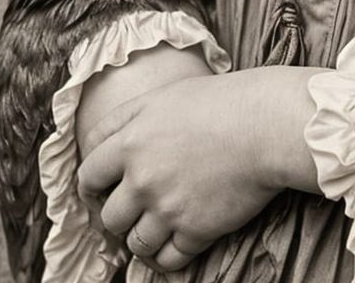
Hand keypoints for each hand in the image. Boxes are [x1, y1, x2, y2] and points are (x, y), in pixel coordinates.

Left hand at [78, 66, 317, 269]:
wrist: (267, 124)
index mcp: (131, 141)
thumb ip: (127, 117)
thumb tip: (99, 140)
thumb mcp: (166, 94)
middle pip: (109, 217)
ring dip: (143, 237)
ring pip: (136, 243)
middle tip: (135, 209)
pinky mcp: (194, 231)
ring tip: (158, 225)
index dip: (90, 185)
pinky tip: (176, 243)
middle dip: (119, 215)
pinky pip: (167, 260)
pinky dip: (168, 256)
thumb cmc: (222, 101)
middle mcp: (143, 179)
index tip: (99, 190)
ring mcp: (168, 208)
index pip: (87, 174)